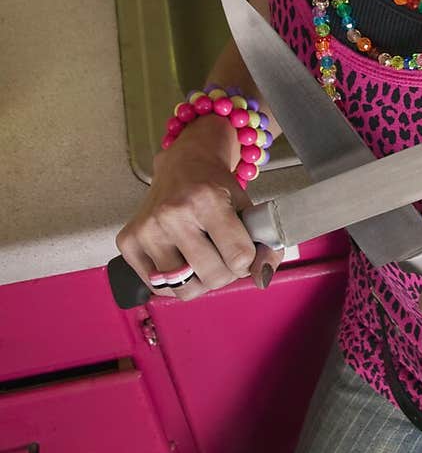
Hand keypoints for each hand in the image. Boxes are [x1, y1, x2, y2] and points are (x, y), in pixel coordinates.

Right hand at [115, 114, 283, 300]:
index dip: (249, 261)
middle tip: (224, 256)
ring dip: (201, 282)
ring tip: (204, 261)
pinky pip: (158, 287)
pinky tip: (182, 261)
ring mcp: (147, 229)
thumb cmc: (216, 185)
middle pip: (213, 276)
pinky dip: (175, 283)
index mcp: (207, 199)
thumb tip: (263, 276)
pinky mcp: (128, 241)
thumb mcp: (247, 206)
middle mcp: (172, 214)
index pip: (239, 256)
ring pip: (185, 289)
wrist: (183, 164)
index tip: (245, 252)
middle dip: (227, 273)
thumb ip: (263, 241)